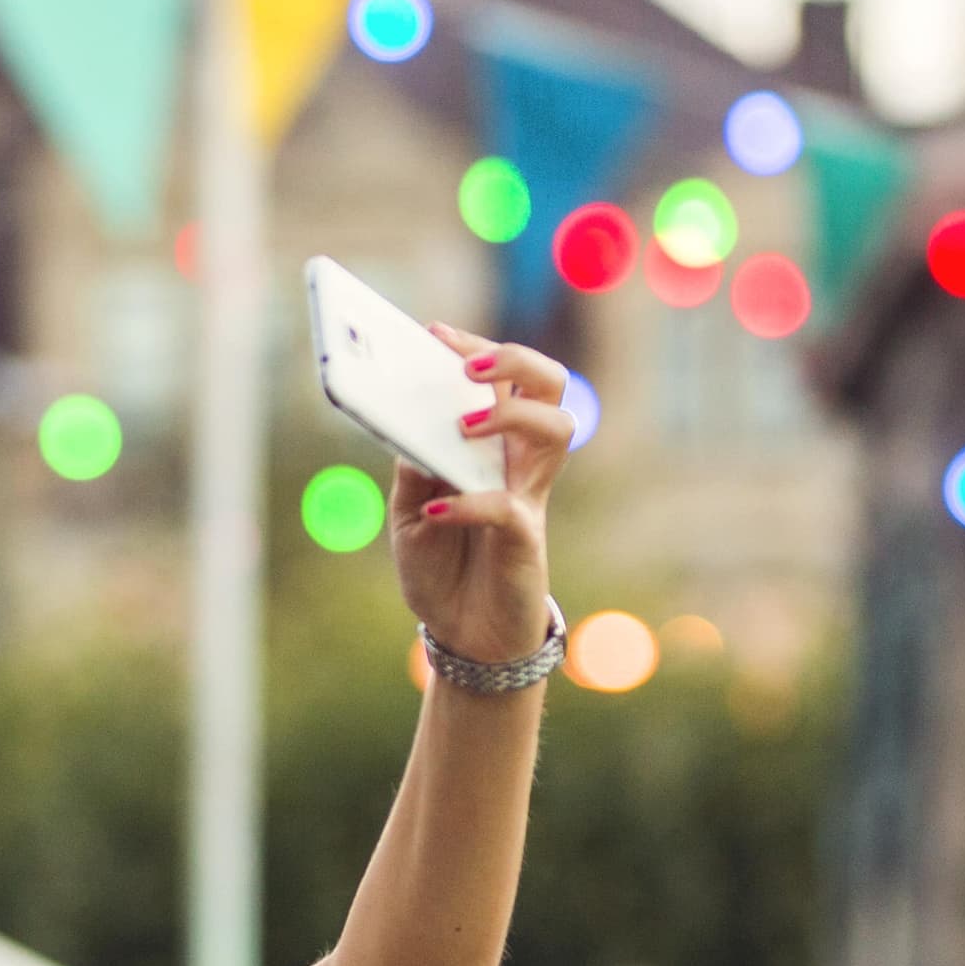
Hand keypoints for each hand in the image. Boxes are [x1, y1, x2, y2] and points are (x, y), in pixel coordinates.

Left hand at [389, 327, 573, 663]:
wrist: (462, 633)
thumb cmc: (441, 564)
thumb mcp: (408, 514)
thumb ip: (411, 472)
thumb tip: (411, 429)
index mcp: (491, 445)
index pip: (501, 378)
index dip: (474, 348)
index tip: (434, 333)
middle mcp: (519, 460)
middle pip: (548, 383)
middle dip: (512, 361)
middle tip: (466, 368)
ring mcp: (529, 495)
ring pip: (556, 428)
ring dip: (509, 415)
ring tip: (461, 424)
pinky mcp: (526, 539)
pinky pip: (506, 507)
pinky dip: (467, 504)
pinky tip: (434, 512)